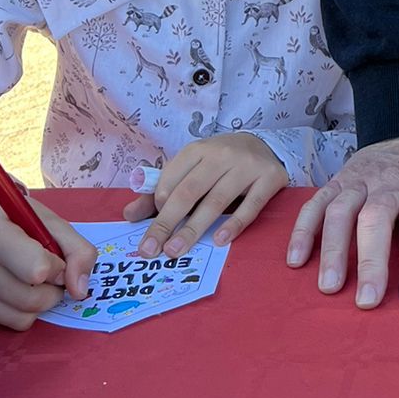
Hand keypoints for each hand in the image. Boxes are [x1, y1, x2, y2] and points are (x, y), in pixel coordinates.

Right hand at [0, 186, 95, 331]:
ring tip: (34, 278)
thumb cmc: (14, 216)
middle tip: (50, 269)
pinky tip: (21, 289)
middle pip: (32, 299)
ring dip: (42, 301)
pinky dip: (26, 311)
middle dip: (54, 287)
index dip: (56, 266)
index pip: (36, 270)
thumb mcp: (50, 221)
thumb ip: (77, 250)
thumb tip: (80, 290)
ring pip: (23, 317)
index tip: (54, 254)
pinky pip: (11, 322)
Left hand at [122, 134, 287, 255]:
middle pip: (189, 191)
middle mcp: (221, 154)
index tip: (149, 230)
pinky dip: (234, 224)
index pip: (171, 179)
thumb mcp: (190, 169)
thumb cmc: (220, 164)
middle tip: (151, 250)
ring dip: (194, 228)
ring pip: (217, 200)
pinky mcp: (269, 178)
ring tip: (176, 251)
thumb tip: (129, 214)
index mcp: (197, 149)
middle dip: (167, 222)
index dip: (157, 206)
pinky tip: (219, 240)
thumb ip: (160, 190)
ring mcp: (247, 166)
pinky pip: (251, 205)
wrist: (265, 146)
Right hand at [285, 130, 398, 307]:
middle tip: (367, 301)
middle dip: (370, 261)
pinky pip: (317, 201)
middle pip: (376, 218)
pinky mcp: (340, 177)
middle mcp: (390, 177)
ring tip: (330, 287)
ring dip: (333, 249)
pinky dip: (303, 229)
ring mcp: (361, 177)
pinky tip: (297, 259)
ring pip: (341, 210)